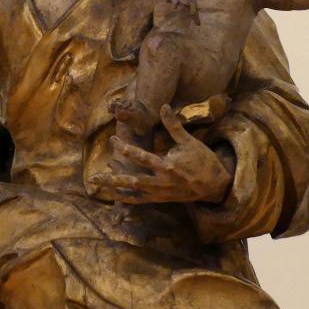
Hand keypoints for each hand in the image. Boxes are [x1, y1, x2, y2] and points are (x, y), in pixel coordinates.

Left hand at [89, 105, 233, 203]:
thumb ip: (173, 125)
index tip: (111, 140)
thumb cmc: (202, 161)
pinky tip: (113, 195)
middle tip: (94, 177)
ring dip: (115, 189)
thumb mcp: (190, 141)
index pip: (140, 156)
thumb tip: (164, 106)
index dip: (124, 148)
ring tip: (97, 186)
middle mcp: (161, 182)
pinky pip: (140, 201)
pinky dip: (126, 200)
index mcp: (167, 166)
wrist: (215, 185)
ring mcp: (160, 193)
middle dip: (112, 178)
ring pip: (133, 193)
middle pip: (132, 181)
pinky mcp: (161, 199)